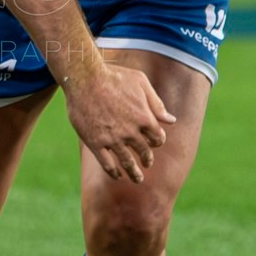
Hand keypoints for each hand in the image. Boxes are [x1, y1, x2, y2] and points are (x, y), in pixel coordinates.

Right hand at [61, 61, 172, 182]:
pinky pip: (107, 164)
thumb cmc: (114, 75)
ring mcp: (113, 139)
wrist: (84, 78)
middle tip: (147, 163)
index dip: (157, 141)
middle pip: (145, 153)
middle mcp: (131, 132)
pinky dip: (113, 172)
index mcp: (145, 118)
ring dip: (134, 173)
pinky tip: (117, 175)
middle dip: (147, 160)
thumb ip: (156, 103)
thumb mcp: (140, 83)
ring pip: (127, 163)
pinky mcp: (95, 143)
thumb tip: (171, 120)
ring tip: (137, 179)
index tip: (154, 143)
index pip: (158, 138)